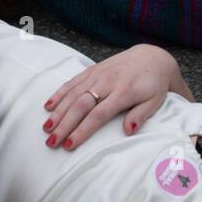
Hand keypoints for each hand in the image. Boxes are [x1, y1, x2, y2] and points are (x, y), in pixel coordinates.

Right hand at [42, 45, 186, 149]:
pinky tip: (48, 105)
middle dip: (64, 124)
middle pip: (81, 105)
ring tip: (46, 128)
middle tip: (51, 142)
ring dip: (58, 111)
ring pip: (73, 93)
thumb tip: (128, 131)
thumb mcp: (155, 101)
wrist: (152, 57)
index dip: (83, 130)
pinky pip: (73, 81)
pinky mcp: (93, 69)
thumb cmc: (153, 84)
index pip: (98, 114)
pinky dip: (60, 93)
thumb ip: (141, 115)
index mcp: (123, 92)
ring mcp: (98, 74)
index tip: (69, 144)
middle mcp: (107, 82)